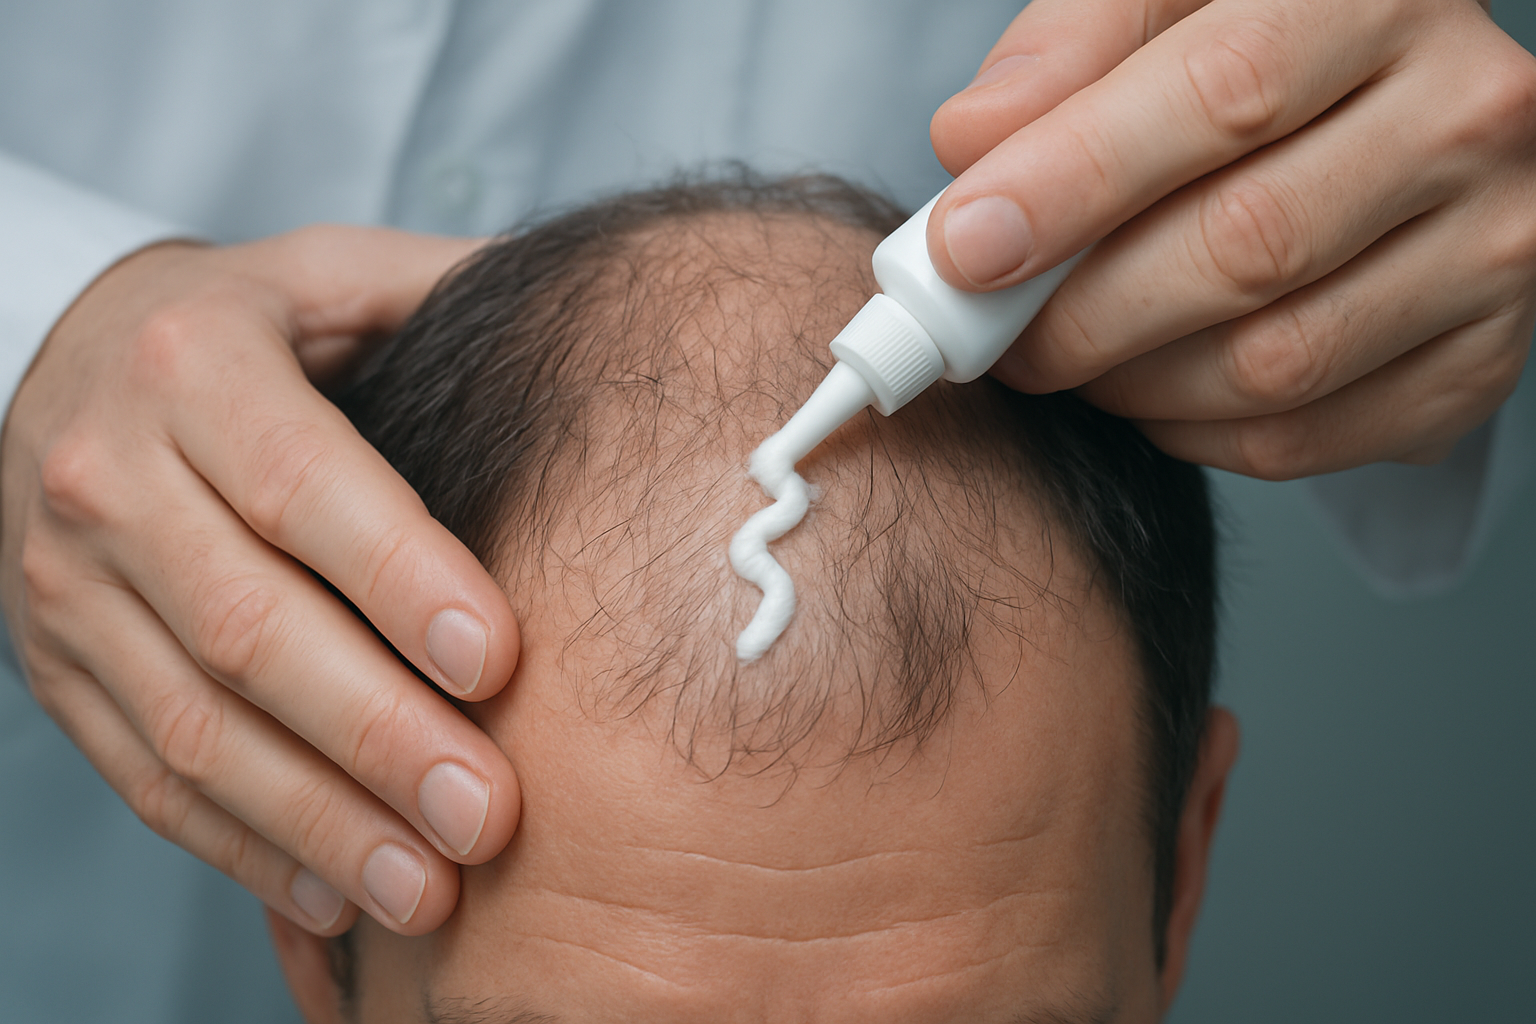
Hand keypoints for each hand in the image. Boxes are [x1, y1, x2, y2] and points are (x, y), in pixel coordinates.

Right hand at [1, 227, 521, 935]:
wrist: (56, 363)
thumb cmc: (241, 328)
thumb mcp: (326, 275)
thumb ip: (442, 290)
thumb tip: (606, 310)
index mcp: (191, 364)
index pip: (299, 482)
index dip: (400, 576)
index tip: (501, 661)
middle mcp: (110, 476)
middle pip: (248, 627)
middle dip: (376, 732)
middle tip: (487, 811)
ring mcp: (70, 587)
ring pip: (195, 727)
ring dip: (318, 821)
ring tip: (429, 886)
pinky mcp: (60, 671)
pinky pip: (145, 777)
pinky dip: (243, 846)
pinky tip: (334, 893)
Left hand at [929, 0, 1535, 477]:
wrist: (1389, 117)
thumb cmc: (1257, 56)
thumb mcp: (1164, 6)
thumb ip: (1069, 52)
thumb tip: (971, 145)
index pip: (1222, 96)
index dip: (1075, 183)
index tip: (966, 246)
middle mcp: (1466, 120)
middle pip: (1246, 249)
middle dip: (1082, 314)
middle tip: (993, 333)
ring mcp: (1491, 250)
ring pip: (1271, 364)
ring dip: (1127, 383)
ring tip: (1066, 353)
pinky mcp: (1477, 361)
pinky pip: (1301, 438)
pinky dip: (1189, 432)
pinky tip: (1147, 387)